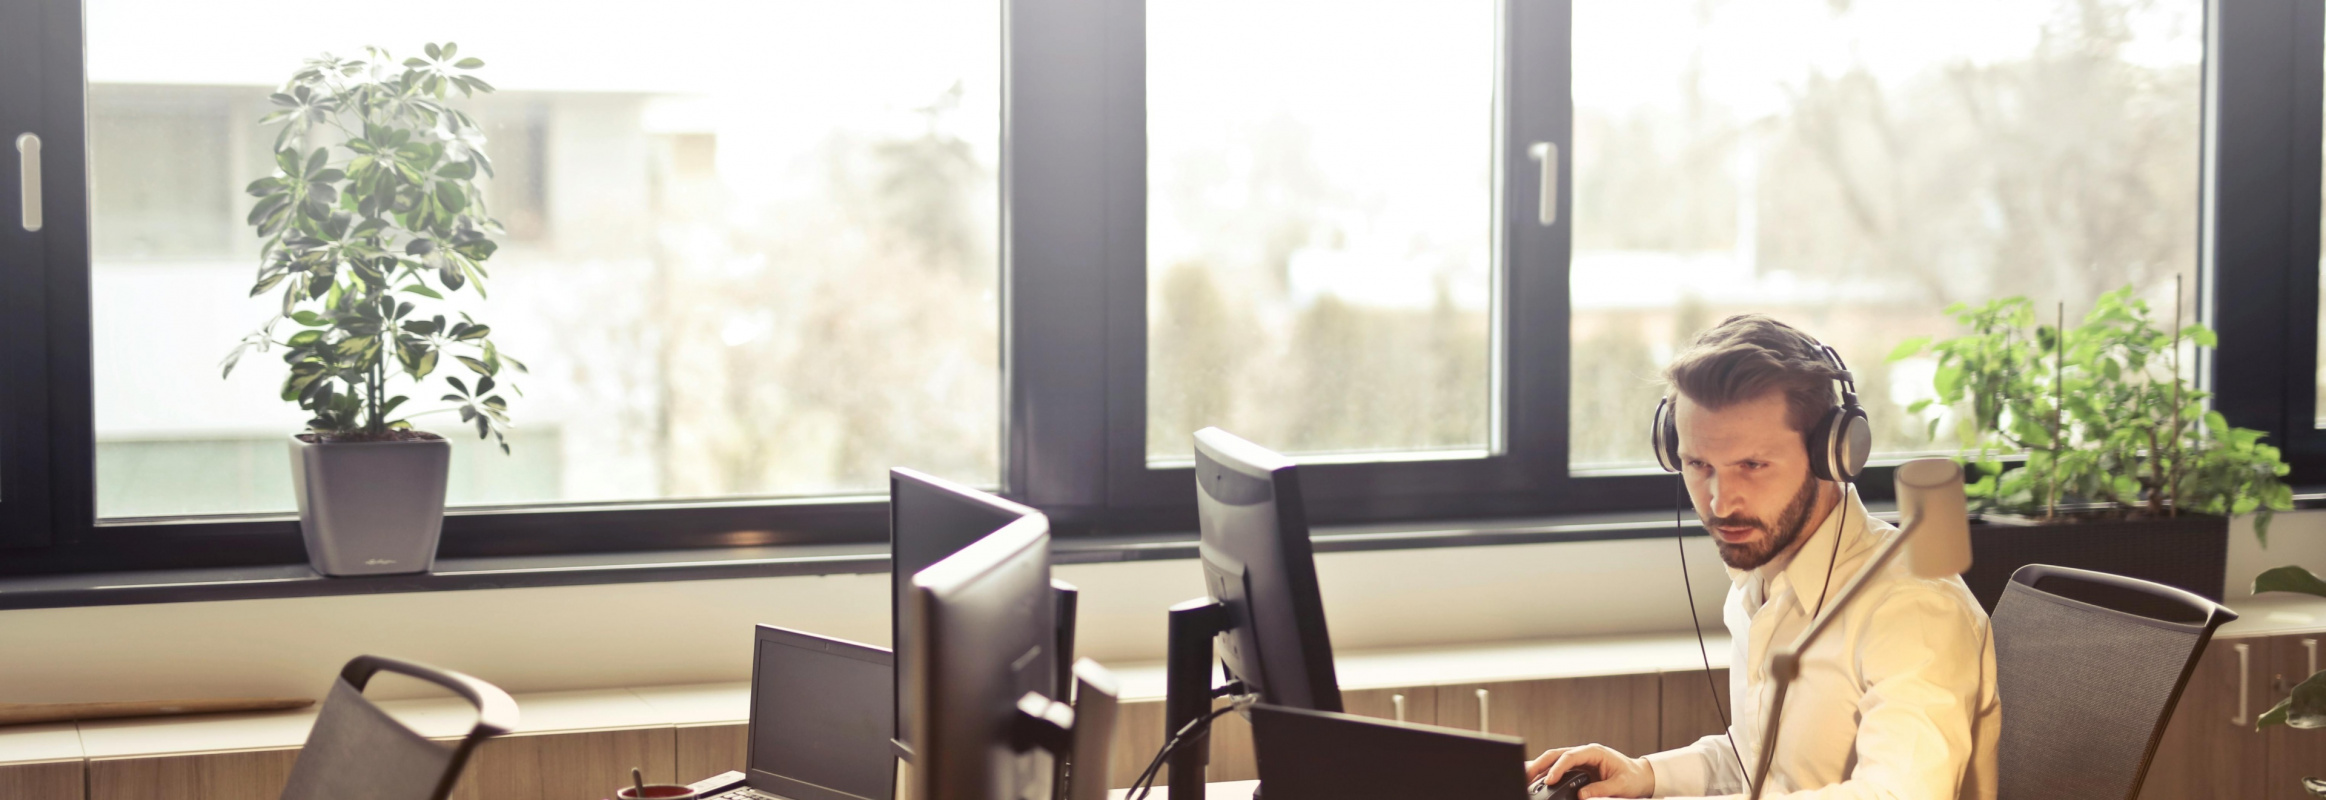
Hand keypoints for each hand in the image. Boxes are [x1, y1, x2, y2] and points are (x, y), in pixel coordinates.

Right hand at [1526, 743, 1653, 798]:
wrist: (1639, 776)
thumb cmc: (1631, 778)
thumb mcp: (1620, 785)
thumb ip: (1601, 790)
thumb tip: (1580, 796)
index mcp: (1594, 752)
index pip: (1569, 757)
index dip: (1557, 768)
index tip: (1549, 781)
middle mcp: (1583, 753)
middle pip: (1555, 754)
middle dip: (1539, 764)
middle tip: (1525, 775)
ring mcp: (1579, 759)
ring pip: (1553, 760)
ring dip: (1539, 768)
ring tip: (1524, 778)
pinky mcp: (1577, 768)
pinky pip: (1557, 768)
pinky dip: (1545, 773)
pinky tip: (1535, 780)